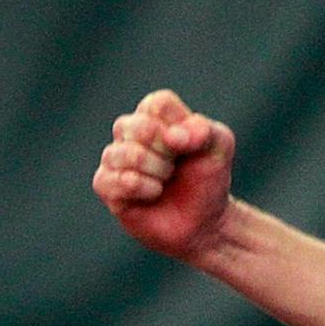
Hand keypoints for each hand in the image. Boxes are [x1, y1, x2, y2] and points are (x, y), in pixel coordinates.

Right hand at [92, 89, 236, 262]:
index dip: (180, 127)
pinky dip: (142, 188)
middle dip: (168, 152)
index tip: (191, 144)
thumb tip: (174, 137)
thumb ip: (204, 131)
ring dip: (158, 171)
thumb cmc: (208, 179)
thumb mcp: (219, 148)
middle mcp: (129, 131)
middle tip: (177, 166)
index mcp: (155, 114)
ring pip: (127, 153)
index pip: (158, 104)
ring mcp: (114, 157)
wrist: (203, 221)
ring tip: (166, 180)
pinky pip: (113, 180)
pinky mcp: (105, 185)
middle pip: (140, 126)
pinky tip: (154, 193)